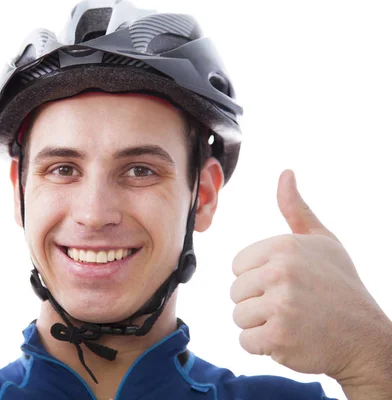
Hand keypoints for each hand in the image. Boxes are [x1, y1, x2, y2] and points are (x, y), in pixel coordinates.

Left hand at [230, 169, 389, 380]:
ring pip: (238, 316)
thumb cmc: (339, 286)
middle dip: (258, 302)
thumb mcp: (323, 241)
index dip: (257, 278)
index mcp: (284, 246)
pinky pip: (245, 342)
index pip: (238, 266)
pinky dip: (263, 347)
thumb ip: (296, 209)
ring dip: (259, 325)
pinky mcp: (279, 337)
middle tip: (291, 306)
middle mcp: (280, 272)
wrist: (366, 338)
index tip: (285, 284)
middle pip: (236, 291)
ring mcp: (280, 306)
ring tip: (290, 322)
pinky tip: (289, 339)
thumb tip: (285, 172)